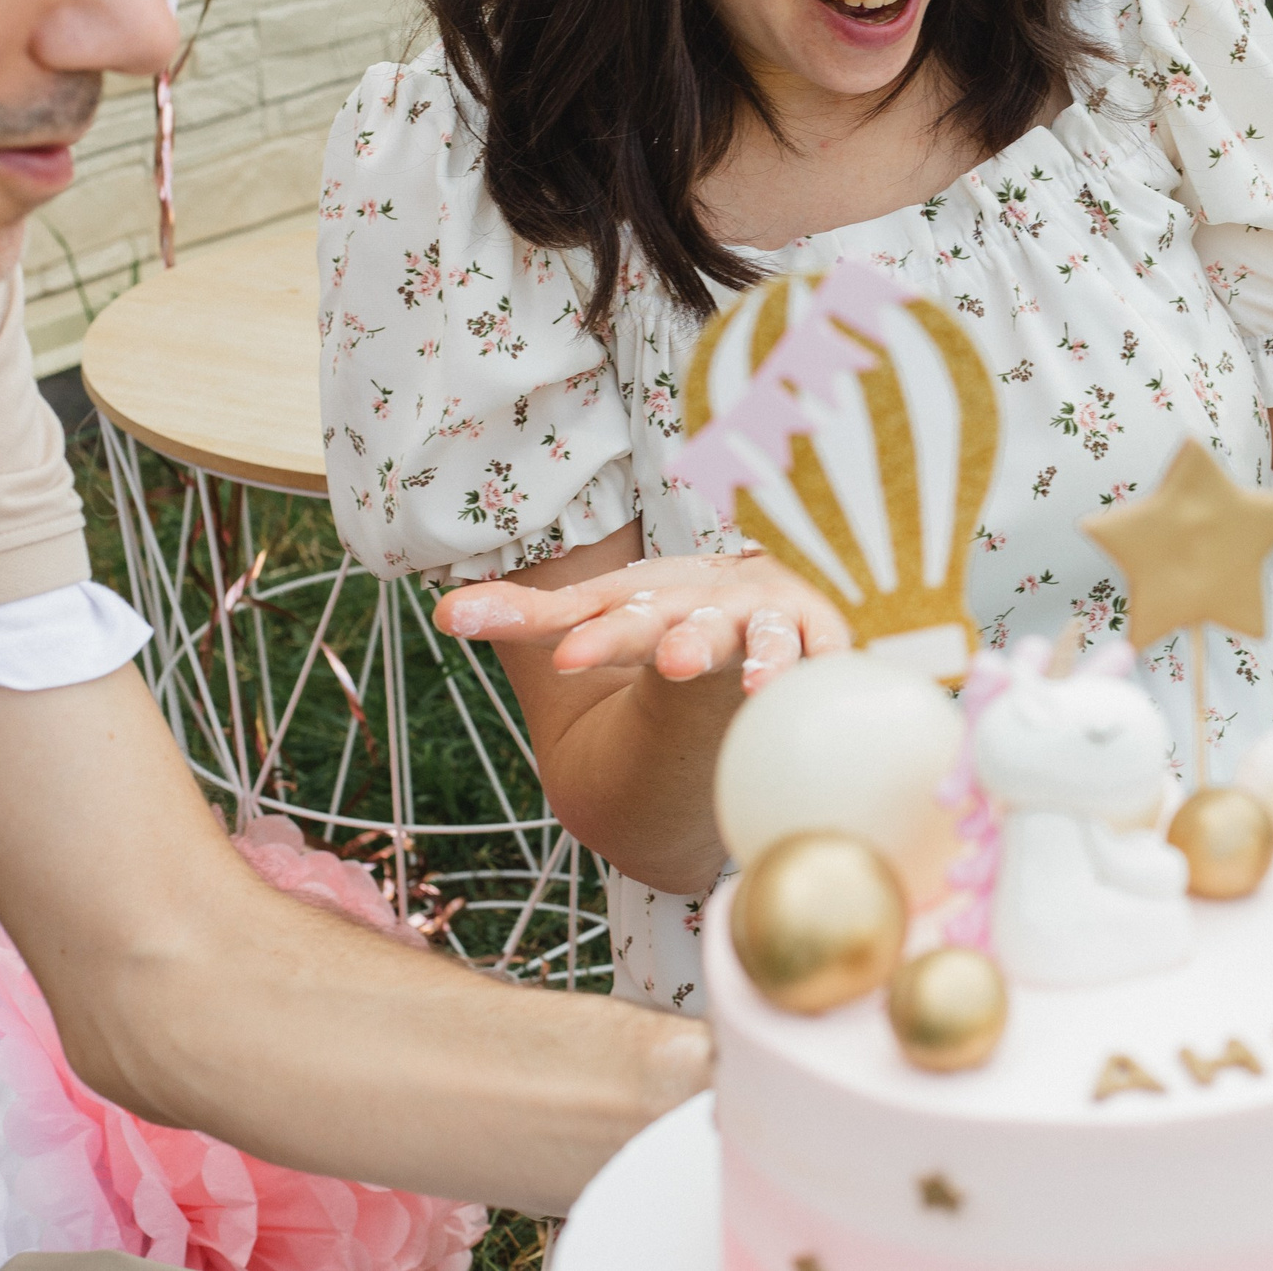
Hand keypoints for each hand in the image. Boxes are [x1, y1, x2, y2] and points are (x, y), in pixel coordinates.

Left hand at [434, 553, 850, 693]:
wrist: (755, 589)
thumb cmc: (668, 608)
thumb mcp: (601, 612)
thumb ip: (530, 616)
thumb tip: (441, 614)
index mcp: (654, 600)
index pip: (620, 618)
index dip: (599, 636)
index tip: (567, 658)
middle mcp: (712, 605)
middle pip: (695, 624)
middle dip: (686, 640)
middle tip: (673, 660)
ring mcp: (768, 621)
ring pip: (767, 637)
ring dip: (765, 656)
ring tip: (761, 684)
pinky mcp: (817, 639)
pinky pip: (827, 654)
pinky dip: (828, 665)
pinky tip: (831, 680)